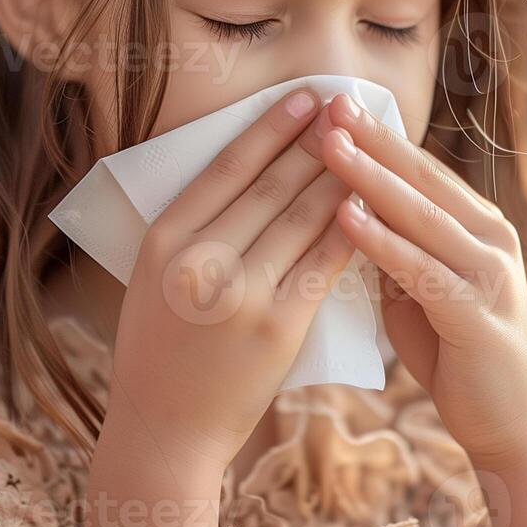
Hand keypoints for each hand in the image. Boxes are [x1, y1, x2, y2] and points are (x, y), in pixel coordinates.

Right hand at [102, 87, 357, 482]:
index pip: (226, 167)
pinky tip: (372, 206)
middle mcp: (200, 259)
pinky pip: (323, 265)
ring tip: (367, 145)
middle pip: (271, 185)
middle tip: (348, 108)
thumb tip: (246, 171)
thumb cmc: (160, 349)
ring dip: (340, 176)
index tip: (304, 98)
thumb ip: (192, 229)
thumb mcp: (153, 277)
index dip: (270, 127)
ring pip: (303, 218)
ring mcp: (241, 294)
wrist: (165, 429)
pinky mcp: (278, 326)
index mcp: (163, 239)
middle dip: (316, 140)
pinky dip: (350, 230)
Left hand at [316, 93, 526, 471]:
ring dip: (371, 179)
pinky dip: (382, 241)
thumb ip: (395, 246)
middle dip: (373, 140)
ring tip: (328, 147)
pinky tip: (346, 217)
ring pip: (421, 216)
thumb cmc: (455, 352)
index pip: (421, 168)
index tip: (334, 103)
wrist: (510, 425)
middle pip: (423, 178)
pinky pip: (421, 270)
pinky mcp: (478, 315)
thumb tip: (345, 204)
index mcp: (478, 225)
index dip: (378, 134)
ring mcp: (490, 275)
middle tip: (329, 106)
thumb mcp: (420, 287)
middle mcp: (492, 239)